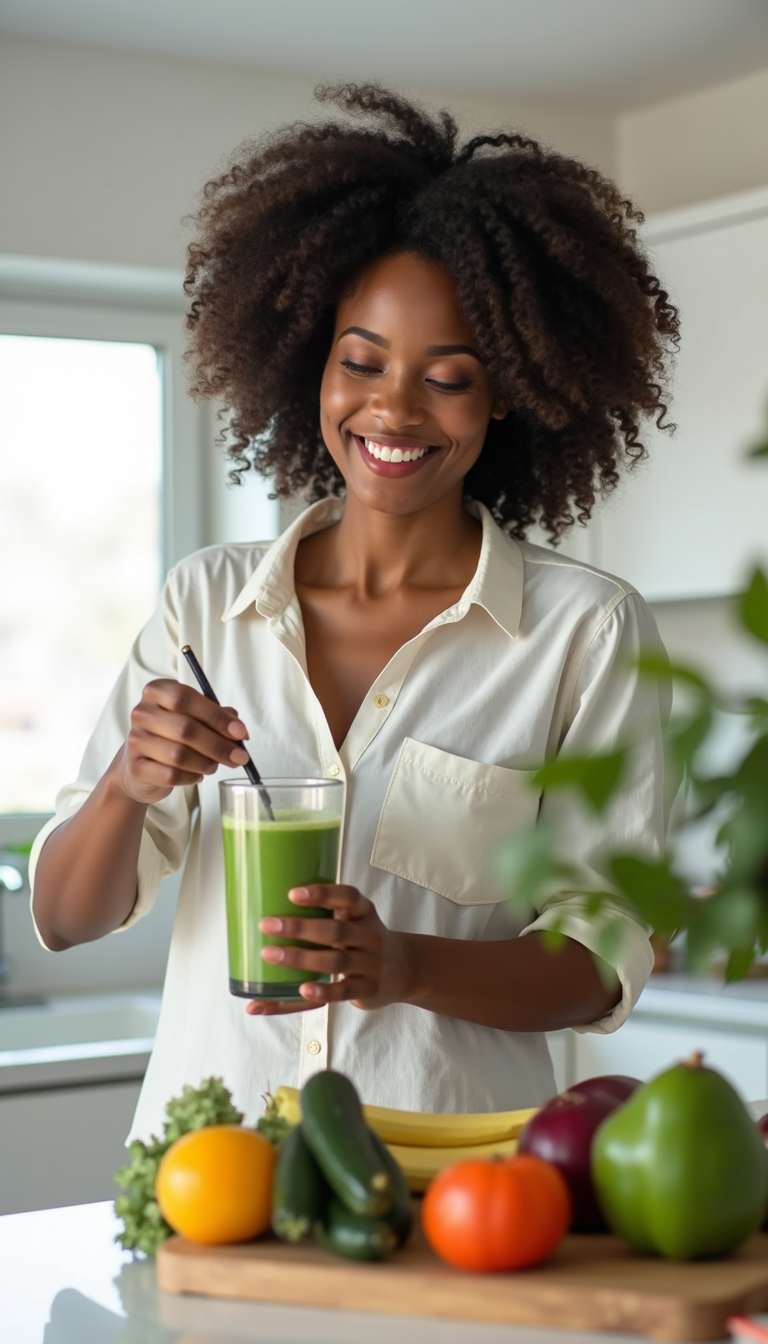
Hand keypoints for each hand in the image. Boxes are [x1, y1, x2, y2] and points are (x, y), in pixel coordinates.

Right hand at [114, 679, 250, 805]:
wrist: (142, 766)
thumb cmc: (172, 736)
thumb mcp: (194, 718)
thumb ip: (217, 718)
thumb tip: (239, 729)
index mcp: (157, 691)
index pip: (186, 698)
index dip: (216, 716)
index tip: (240, 732)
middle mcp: (142, 712)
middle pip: (185, 728)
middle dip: (218, 745)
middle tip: (239, 758)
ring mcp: (135, 740)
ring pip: (179, 755)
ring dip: (206, 763)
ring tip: (214, 765)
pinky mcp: (135, 767)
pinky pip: (171, 775)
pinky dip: (192, 777)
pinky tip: (197, 775)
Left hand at [245, 884, 417, 1016]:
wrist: (405, 969)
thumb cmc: (363, 941)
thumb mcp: (355, 920)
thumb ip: (325, 915)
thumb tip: (270, 914)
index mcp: (364, 912)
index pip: (347, 897)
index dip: (322, 893)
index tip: (292, 894)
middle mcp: (370, 935)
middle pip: (335, 930)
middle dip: (299, 927)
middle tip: (267, 925)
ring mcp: (371, 964)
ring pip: (336, 960)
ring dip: (300, 958)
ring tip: (270, 954)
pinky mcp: (368, 989)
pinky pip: (343, 990)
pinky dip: (323, 991)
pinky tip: (302, 989)